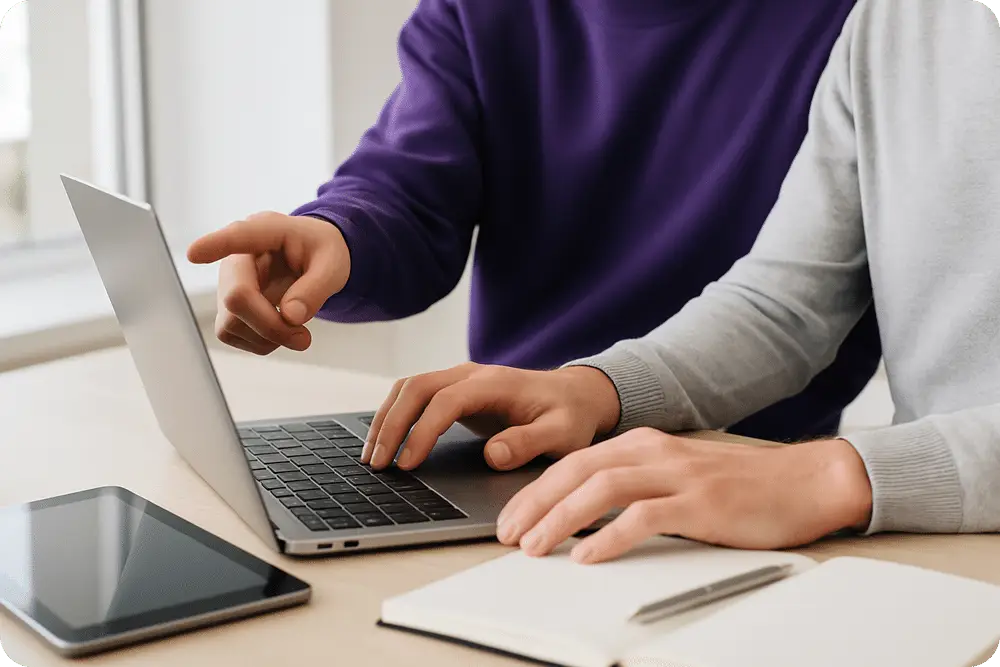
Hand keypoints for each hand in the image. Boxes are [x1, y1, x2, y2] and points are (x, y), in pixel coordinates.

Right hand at [187, 212, 349, 354]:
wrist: (316, 258)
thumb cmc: (322, 252)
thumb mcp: (334, 265)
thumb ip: (316, 289)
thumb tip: (290, 317)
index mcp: (266, 231)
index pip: (238, 236)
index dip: (215, 245)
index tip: (194, 253)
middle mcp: (238, 257)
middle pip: (236, 297)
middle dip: (270, 325)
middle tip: (304, 338)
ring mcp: (228, 283)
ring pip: (230, 323)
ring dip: (267, 338)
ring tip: (298, 332)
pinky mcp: (227, 307)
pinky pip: (233, 334)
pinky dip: (262, 342)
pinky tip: (281, 330)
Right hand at [363, 363, 621, 471]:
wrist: (577, 395)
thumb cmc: (570, 416)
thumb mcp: (562, 435)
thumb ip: (529, 443)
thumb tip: (492, 454)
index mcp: (495, 383)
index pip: (445, 401)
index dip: (423, 431)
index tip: (407, 463)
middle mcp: (472, 374)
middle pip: (417, 387)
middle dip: (391, 424)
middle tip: (377, 463)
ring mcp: (461, 378)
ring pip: (410, 387)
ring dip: (387, 418)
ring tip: (372, 456)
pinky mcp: (456, 389)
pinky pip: (415, 394)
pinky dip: (395, 414)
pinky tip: (385, 440)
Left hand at [498, 429, 872, 563]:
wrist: (805, 481)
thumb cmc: (741, 485)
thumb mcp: (677, 475)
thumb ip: (636, 485)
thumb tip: (585, 514)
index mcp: (643, 444)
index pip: (573, 463)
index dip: (535, 490)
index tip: (511, 518)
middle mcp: (654, 452)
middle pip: (575, 471)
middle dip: (533, 504)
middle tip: (507, 535)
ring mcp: (677, 475)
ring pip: (600, 490)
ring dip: (560, 519)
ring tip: (535, 547)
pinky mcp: (700, 502)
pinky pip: (643, 517)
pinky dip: (609, 537)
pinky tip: (587, 556)